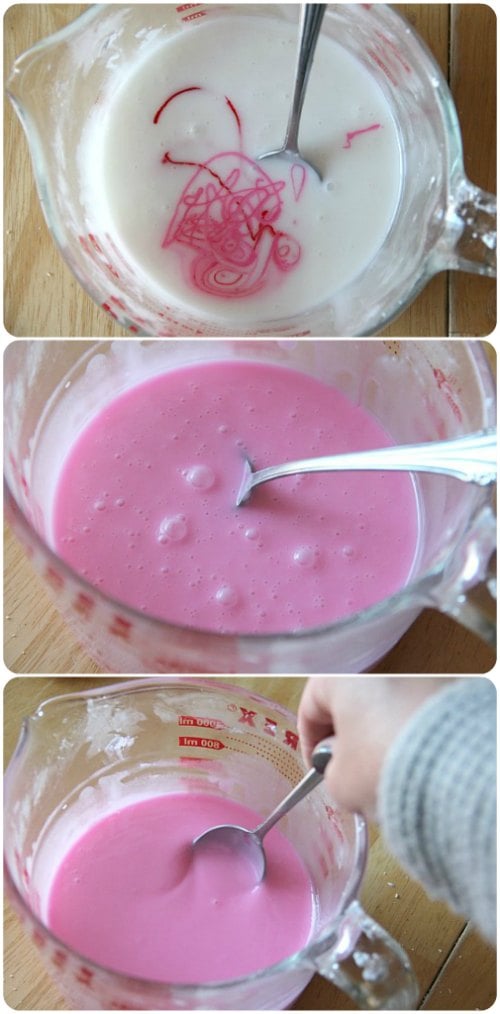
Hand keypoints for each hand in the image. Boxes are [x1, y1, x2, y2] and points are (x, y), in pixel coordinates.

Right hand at [298, 677, 449, 820]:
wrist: (451, 764)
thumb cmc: (383, 765)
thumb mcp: (341, 783)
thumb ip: (331, 774)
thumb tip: (342, 772)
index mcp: (342, 676)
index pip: (311, 706)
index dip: (310, 742)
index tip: (319, 770)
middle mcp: (377, 665)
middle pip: (352, 706)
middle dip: (351, 744)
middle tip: (355, 777)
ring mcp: (415, 674)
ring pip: (387, 710)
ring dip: (383, 741)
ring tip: (391, 777)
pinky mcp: (446, 688)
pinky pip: (417, 713)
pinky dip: (413, 736)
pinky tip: (418, 766)